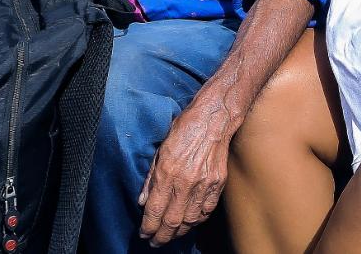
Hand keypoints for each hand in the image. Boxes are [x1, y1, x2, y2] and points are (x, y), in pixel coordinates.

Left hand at [138, 100, 232, 245]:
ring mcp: (204, 184)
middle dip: (161, 236)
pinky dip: (197, 220)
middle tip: (155, 242)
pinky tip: (190, 222)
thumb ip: (150, 179)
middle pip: (172, 221)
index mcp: (167, 172)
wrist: (213, 119)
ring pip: (190, 220)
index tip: (144, 234)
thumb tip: (142, 201)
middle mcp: (185, 182)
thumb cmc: (184, 130)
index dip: (148, 227)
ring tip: (171, 235)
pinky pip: (206, 210)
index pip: (155, 210)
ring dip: (178, 231)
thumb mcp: (160, 151)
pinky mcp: (217, 183)